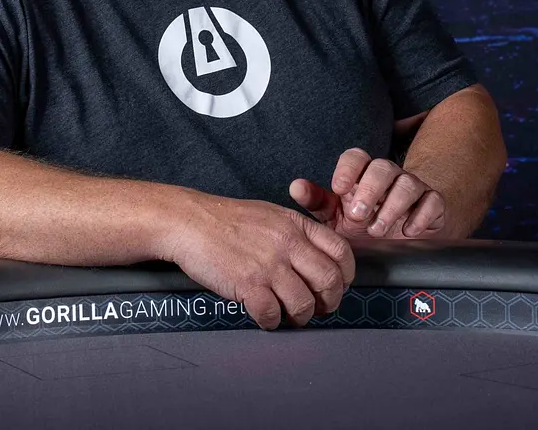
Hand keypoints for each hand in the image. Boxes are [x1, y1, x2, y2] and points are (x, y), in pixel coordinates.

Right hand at [160, 192, 354, 330]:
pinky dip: (271, 322)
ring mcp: (268, 265)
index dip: (346, 275)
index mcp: (296, 225)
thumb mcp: (272, 215)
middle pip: (329, 281)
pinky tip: (265, 317)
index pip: (341, 252)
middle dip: (329, 302)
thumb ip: (298, 233)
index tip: (338, 286)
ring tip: (288, 316)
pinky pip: (272, 315)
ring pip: (304, 304)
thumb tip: (317, 260)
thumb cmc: (228, 220)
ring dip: (299, 317)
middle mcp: (288, 244)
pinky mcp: (248, 284)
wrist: (190, 222)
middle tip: (318, 308)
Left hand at [290, 148, 448, 240]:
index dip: (348, 169)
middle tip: (358, 215)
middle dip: (370, 190)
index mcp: (363, 174)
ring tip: (377, 229)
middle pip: (383, 168)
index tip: (338, 188)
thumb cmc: (364, 221)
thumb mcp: (336, 215)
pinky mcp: (433, 204)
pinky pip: (432, 201)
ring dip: (393, 207)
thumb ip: (317, 201)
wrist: (401, 233)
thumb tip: (295, 187)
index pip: (356, 157)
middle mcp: (388, 176)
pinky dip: (421, 216)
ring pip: (408, 184)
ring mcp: (412, 188)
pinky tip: (409, 231)